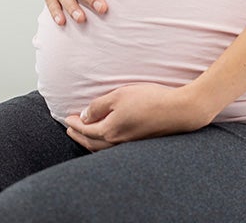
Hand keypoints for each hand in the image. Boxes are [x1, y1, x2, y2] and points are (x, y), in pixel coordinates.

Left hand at [63, 83, 216, 151]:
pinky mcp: (138, 143)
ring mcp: (129, 145)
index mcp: (109, 130)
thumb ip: (99, 106)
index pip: (85, 129)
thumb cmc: (150, 100)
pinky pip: (113, 149)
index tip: (67, 118)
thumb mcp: (119, 95)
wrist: (178, 111)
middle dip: (79, 136)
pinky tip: (107, 139)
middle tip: (70, 130)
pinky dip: (103, 146)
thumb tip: (85, 116)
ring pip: (102, 149)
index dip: (74, 124)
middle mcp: (117, 142)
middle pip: (91, 142)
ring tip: (84, 136)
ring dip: (90, 142)